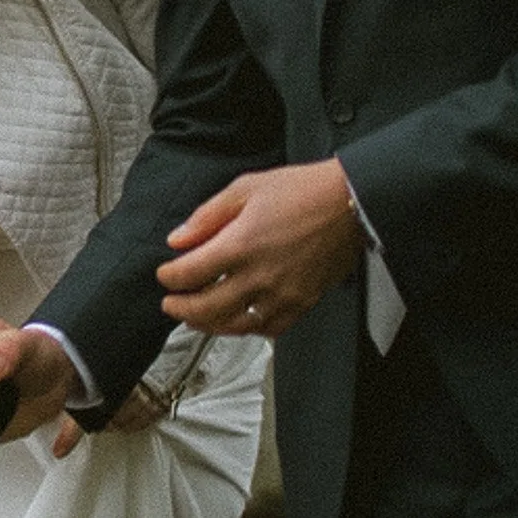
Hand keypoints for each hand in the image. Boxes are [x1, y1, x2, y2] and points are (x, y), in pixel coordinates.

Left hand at [159, 158, 361, 336]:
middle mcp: (259, 276)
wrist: (352, 202)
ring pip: (235, 326)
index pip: (189, 273)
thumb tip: (179, 238)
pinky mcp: (302, 303)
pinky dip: (248, 329)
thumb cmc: (304, 190)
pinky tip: (238, 320)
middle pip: (206, 308)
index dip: (169, 277)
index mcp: (240, 245)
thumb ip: (207, 216)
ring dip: (209, 325)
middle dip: (180, 308)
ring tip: (196, 317)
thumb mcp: (245, 188)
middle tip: (171, 304)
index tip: (165, 274)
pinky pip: (269, 329)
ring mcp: (282, 294)